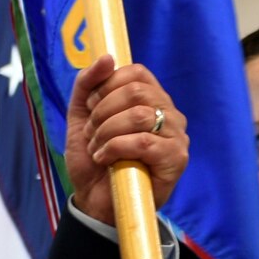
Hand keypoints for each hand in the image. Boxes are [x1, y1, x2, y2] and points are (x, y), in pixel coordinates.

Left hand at [64, 56, 188, 224]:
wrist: (95, 201)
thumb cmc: (94, 159)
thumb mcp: (81, 116)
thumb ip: (87, 84)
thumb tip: (107, 57)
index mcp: (152, 99)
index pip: (137, 72)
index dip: (107, 85)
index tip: (91, 107)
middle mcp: (170, 113)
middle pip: (137, 91)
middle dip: (103, 110)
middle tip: (91, 132)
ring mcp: (177, 136)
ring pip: (139, 115)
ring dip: (107, 131)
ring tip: (97, 148)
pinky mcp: (176, 159)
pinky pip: (144, 141)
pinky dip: (115, 147)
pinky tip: (105, 159)